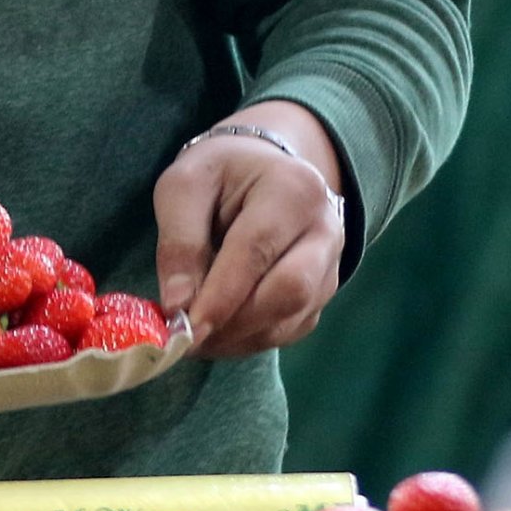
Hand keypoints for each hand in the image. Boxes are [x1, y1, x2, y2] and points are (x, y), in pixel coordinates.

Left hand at [152, 102, 346, 355]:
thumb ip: (179, 242)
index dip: (220, 296)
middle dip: (235, 323)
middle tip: (188, 339)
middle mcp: (325, 228)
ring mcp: (331, 264)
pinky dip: (251, 339)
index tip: (185, 328)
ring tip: (195, 337)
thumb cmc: (219, 175)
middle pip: (290, 291)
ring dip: (239, 337)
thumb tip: (178, 306)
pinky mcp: (322, 292)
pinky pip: (291, 328)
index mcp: (293, 189)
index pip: (256, 251)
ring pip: (292, 318)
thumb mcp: (184, 187)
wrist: (260, 170)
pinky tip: (219, 332)